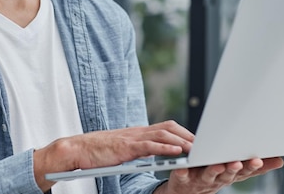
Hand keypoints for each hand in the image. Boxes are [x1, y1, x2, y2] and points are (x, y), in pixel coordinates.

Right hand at [33, 120, 192, 190]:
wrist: (76, 150)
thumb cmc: (98, 153)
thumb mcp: (123, 150)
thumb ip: (139, 149)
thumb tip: (154, 155)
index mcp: (138, 133)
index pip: (166, 128)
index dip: (184, 134)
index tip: (198, 141)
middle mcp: (138, 132)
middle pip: (170, 128)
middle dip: (189, 136)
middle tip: (206, 145)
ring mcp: (132, 138)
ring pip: (163, 135)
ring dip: (182, 142)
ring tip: (197, 150)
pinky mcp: (126, 147)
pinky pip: (149, 146)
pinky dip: (165, 148)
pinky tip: (177, 152)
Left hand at [155, 157, 283, 193]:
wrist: (187, 191)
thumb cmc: (215, 175)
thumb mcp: (236, 171)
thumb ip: (256, 166)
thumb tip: (280, 161)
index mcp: (231, 174)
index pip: (245, 171)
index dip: (251, 167)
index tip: (257, 159)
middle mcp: (218, 178)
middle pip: (228, 174)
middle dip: (233, 168)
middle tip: (238, 162)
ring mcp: (200, 180)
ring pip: (209, 175)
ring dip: (213, 170)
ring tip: (218, 165)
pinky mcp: (183, 179)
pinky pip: (183, 175)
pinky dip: (182, 172)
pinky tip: (182, 168)